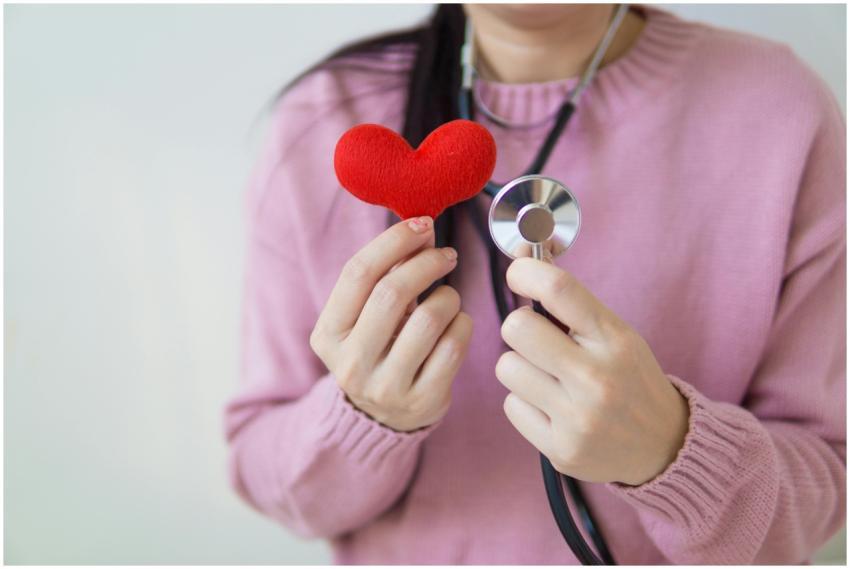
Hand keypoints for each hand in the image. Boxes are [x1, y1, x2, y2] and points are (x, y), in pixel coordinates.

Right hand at [310, 216, 472, 432]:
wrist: (385, 416)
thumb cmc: (379, 348)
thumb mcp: (365, 316)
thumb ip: (385, 275)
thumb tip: (421, 229)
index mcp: (327, 335)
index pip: (357, 273)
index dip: (394, 242)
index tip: (422, 224)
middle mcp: (350, 363)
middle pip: (391, 292)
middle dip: (426, 263)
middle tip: (447, 254)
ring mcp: (385, 387)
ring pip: (428, 319)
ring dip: (448, 296)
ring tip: (448, 296)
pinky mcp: (422, 401)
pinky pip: (454, 346)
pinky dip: (463, 324)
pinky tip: (458, 323)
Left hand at [496, 258, 688, 485]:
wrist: (665, 447)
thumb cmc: (630, 378)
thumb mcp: (615, 334)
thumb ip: (570, 301)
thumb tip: (522, 256)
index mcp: (614, 340)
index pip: (559, 289)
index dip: (525, 272)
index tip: (518, 273)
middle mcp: (597, 378)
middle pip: (517, 328)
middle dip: (519, 328)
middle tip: (537, 339)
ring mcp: (578, 417)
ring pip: (507, 367)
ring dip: (520, 368)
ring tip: (548, 378)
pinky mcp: (561, 449)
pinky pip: (511, 406)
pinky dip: (525, 404)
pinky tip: (552, 408)